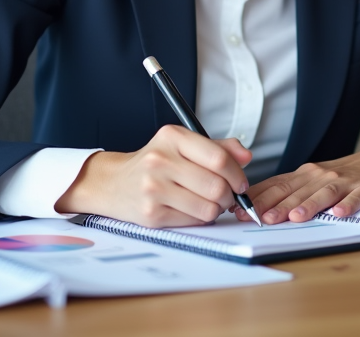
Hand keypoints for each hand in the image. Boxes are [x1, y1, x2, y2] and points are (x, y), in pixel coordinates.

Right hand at [56, 125, 251, 227]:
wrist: (113, 183)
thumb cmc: (153, 163)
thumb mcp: (181, 145)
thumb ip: (217, 148)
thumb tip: (246, 156)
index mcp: (171, 137)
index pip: (218, 158)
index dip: (237, 174)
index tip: (241, 182)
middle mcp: (160, 161)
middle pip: (216, 186)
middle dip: (229, 195)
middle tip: (227, 196)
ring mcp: (154, 189)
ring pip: (208, 207)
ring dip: (217, 209)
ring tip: (209, 202)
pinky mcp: (151, 215)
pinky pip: (193, 221)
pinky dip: (200, 218)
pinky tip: (192, 209)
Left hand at [237, 142, 359, 224]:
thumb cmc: (341, 176)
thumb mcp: (312, 180)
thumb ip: (289, 192)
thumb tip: (255, 206)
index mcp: (305, 175)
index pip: (277, 185)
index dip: (259, 198)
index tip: (240, 209)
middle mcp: (320, 176)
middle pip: (297, 191)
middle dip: (278, 205)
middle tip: (262, 218)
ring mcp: (344, 181)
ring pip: (324, 193)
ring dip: (309, 205)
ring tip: (296, 217)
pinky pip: (356, 197)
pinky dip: (348, 205)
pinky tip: (340, 213)